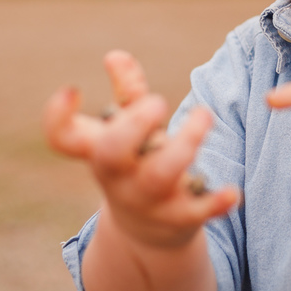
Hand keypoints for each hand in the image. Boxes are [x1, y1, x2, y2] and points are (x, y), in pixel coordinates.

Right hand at [43, 50, 239, 249]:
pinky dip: (216, 202)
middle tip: (160, 101)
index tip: (72, 90)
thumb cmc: (137, 165)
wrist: (147, 235)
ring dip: (183, 144)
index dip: (56, 117)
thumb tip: (115, 55)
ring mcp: (148, 200)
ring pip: (158, 177)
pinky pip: (197, 212)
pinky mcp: (180, 218)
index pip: (64, 139)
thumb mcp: (129, 133)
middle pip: (111, 153)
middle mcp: (119, 177)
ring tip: (204, 114)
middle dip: (133, 123)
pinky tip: (234, 192)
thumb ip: (128, 94)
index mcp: (100, 151)